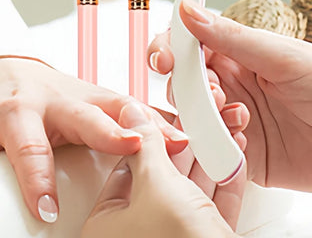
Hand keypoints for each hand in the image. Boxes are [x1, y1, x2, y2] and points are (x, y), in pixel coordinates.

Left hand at [0, 57, 187, 222]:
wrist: (9, 71)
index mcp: (19, 109)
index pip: (28, 145)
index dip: (36, 177)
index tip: (45, 209)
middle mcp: (57, 98)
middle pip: (84, 114)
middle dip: (109, 132)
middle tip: (135, 149)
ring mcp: (82, 93)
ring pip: (117, 104)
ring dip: (147, 121)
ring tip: (177, 141)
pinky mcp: (99, 94)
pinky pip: (132, 104)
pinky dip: (156, 116)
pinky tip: (181, 130)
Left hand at [82, 102, 243, 237]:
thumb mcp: (157, 185)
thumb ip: (145, 144)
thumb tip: (132, 114)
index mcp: (107, 225)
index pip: (124, 168)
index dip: (147, 141)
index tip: (164, 124)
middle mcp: (136, 235)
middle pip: (159, 179)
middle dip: (182, 151)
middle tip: (194, 129)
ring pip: (187, 193)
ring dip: (206, 164)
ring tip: (217, 139)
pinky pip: (209, 210)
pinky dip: (222, 187)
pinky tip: (231, 164)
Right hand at [148, 0, 311, 191]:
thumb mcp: (281, 57)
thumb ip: (230, 36)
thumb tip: (188, 8)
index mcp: (233, 53)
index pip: (185, 44)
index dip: (167, 48)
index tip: (163, 58)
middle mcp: (225, 82)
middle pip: (180, 81)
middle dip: (186, 86)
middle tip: (213, 91)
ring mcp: (226, 116)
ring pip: (188, 113)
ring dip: (203, 114)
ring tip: (237, 116)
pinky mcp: (233, 148)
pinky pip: (206, 145)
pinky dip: (216, 142)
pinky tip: (242, 139)